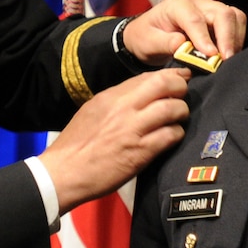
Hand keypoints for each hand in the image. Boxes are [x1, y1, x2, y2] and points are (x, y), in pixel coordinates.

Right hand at [39, 69, 190, 212]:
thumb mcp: (93, 110)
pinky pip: (170, 135)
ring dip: (181, 112)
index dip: (169, 75)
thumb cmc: (76, 144)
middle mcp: (124, 108)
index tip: (179, 77)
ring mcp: (134, 129)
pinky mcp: (141, 152)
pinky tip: (172, 137)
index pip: (148, 77)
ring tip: (179, 118)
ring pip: (172, 108)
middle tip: (183, 95)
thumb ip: (117, 101)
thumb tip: (140, 95)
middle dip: (180, 86)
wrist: (64, 172)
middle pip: (164, 84)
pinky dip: (177, 134)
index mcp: (111, 97)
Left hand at [123, 0, 247, 66]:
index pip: (195, 19)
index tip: (211, 56)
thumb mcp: (148, 42)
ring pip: (234, 16)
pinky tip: (228, 56)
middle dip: (228, 37)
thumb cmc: (146, 37)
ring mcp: (211, 9)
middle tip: (226, 60)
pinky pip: (236, 24)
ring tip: (228, 59)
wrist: (148, 34)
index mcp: (178, 4)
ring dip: (235, 38)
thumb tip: (183, 46)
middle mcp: (198, 2)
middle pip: (223, 13)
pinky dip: (236, 40)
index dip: (204, 38)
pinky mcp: (219, 19)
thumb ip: (164, 43)